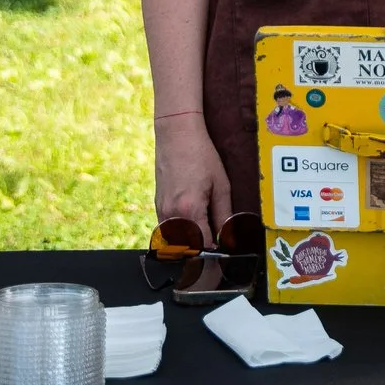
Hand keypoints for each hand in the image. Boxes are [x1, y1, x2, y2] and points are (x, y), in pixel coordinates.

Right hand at [154, 113, 233, 240]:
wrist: (176, 135)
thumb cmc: (201, 155)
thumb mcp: (221, 185)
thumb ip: (224, 214)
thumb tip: (227, 236)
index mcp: (190, 210)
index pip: (202, 245)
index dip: (214, 250)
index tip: (224, 249)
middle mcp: (172, 215)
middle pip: (187, 247)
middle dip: (201, 248)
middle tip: (216, 242)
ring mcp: (162, 211)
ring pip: (175, 241)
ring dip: (190, 242)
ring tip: (205, 232)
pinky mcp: (157, 206)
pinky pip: (168, 229)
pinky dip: (180, 232)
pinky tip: (193, 223)